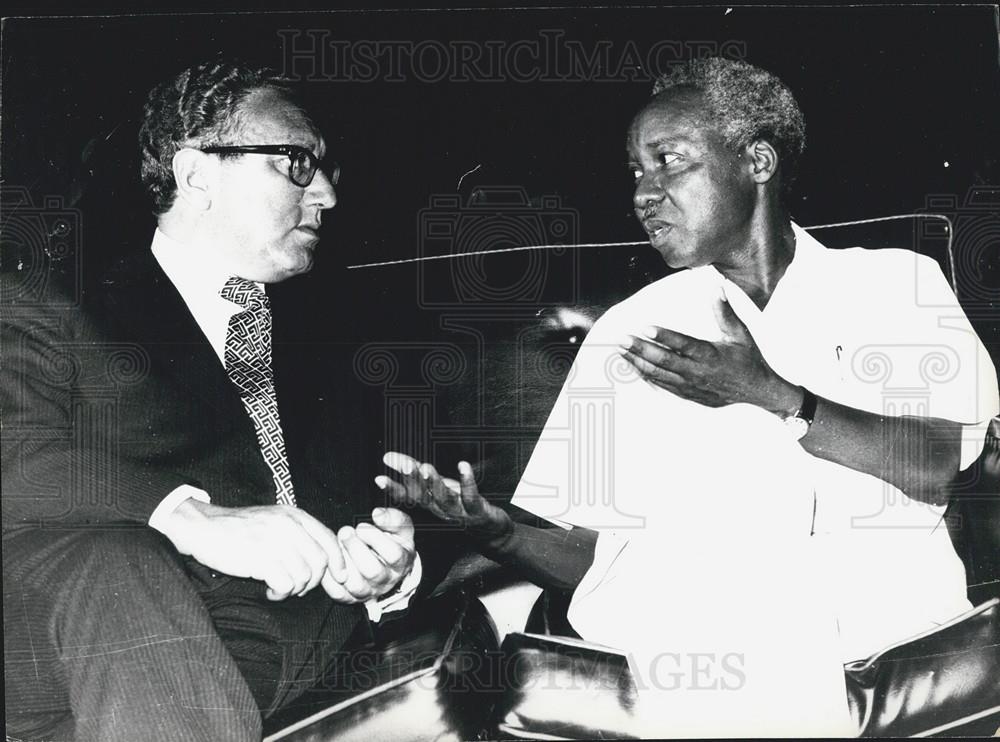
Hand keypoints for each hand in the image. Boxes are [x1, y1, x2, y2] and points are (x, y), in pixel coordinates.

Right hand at [159, 500, 349, 601]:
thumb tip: (326, 561)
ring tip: (278, 587)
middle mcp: (288, 526)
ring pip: (304, 576)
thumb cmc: (240, 530)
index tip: (338, 578)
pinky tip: (268, 590)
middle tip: (295, 587)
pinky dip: (280, 593)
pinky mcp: (260, 559)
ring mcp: (275, 541)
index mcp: (294, 515)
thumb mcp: (274, 521)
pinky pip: (286, 585)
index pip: (329, 540)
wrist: (204, 529)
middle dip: (312, 581)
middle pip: (319, 562)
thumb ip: (299, 534)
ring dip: (293, 589)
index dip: (338, 562)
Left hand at [332, 507, 416, 601]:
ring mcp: (370, 591)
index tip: (361, 526)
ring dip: (343, 562)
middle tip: (345, 532)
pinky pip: (338, 593)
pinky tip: (328, 560)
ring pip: (355, 584)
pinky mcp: (352, 599)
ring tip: (337, 545)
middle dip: (355, 548)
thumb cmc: (393, 543)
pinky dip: (329, 578)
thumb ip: (393, 518)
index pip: (393, 554)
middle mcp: (387, 580)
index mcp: (402, 562)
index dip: (375, 538)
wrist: (387, 567)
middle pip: (373, 570)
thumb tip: (377, 514)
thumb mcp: (400, 528)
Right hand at [377, 452, 512, 545]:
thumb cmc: (459, 504)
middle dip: (414, 480)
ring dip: (435, 482)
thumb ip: (414, 472)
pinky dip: (467, 481)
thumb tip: (388, 456)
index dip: (393, 489)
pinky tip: (463, 466)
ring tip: (427, 468)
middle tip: (406, 465)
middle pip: (424, 495)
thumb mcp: (435, 487)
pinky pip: (471, 495)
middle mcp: (440, 509)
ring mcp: (458, 510)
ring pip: (443, 497)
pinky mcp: (476, 509)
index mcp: (429, 504)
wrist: (488, 529)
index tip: (379, 479)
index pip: (407, 496)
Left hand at [618, 292, 799, 412]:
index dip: (664, 336)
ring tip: (621, 350)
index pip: (683, 344)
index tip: (646, 327)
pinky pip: (662, 385)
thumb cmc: (748, 360)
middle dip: (641, 349)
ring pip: (658, 374)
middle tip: (622, 339)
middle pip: (664, 361)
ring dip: (638, 362)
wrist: (757, 391)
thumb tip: (717, 288)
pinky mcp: (687, 394)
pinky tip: (633, 366)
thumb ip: (725, 312)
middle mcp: (697, 371)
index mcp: (710, 354)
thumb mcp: (740, 334)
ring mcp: (690, 385)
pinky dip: (646, 375)